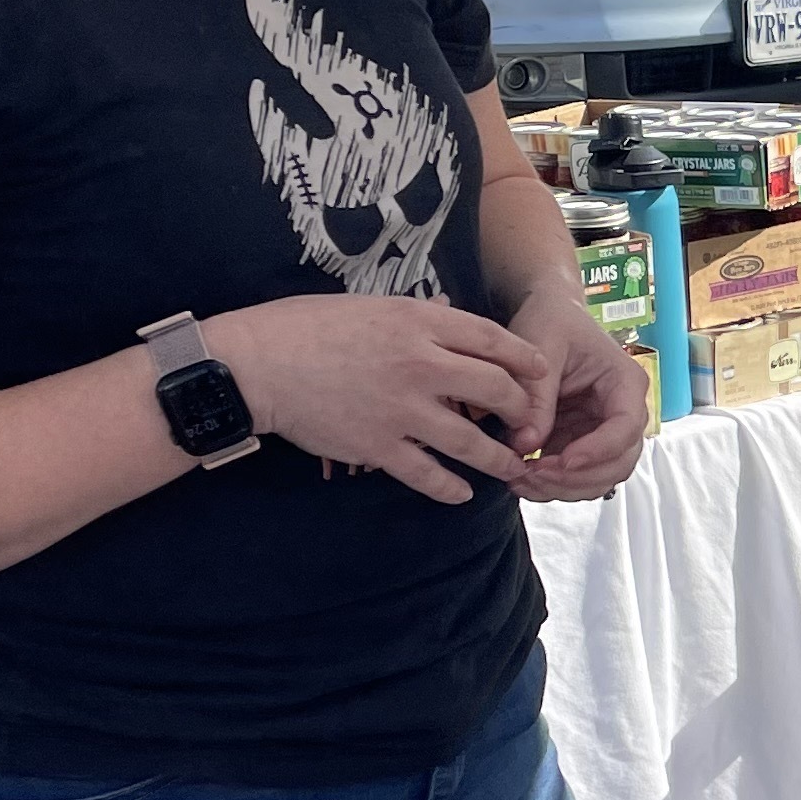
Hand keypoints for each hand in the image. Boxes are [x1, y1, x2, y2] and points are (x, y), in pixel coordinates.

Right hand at [203, 294, 548, 503]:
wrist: (258, 366)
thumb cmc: (307, 327)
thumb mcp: (372, 305)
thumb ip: (418, 321)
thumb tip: (453, 326)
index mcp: (420, 323)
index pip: (495, 340)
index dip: (526, 359)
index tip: (543, 373)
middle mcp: (421, 366)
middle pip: (496, 391)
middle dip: (522, 410)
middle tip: (530, 422)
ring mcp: (402, 411)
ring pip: (472, 443)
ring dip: (499, 459)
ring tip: (514, 469)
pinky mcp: (379, 447)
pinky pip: (428, 475)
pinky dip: (450, 488)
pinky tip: (462, 494)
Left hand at [504, 294, 648, 501]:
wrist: (546, 314)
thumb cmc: (551, 320)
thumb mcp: (542, 345)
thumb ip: (536, 395)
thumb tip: (526, 445)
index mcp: (625, 383)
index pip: (625, 428)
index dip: (597, 451)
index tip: (561, 461)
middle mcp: (623, 413)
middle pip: (618, 463)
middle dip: (577, 478)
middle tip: (533, 475)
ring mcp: (602, 431)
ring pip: (599, 478)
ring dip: (563, 488)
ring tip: (521, 481)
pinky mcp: (580, 442)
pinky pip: (575, 475)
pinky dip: (552, 485)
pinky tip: (522, 478)